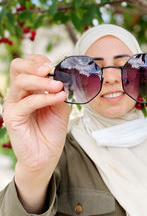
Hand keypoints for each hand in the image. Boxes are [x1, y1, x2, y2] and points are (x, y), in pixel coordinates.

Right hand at [3, 54, 69, 172]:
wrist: (46, 155)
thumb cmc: (51, 131)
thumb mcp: (60, 107)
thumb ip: (60, 91)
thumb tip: (64, 76)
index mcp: (29, 89)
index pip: (27, 65)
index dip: (39, 60)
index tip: (54, 66)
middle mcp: (19, 94)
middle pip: (17, 67)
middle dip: (35, 65)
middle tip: (50, 70)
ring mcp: (13, 104)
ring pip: (21, 82)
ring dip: (42, 81)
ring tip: (59, 87)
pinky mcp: (12, 117)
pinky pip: (27, 102)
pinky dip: (44, 98)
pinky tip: (58, 98)